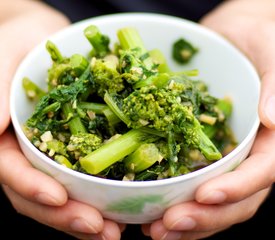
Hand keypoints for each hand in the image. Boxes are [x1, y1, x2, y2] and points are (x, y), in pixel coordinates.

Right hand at [0, 1, 122, 238]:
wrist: (47, 37)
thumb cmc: (21, 41)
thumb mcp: (4, 55)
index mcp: (5, 137)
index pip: (10, 172)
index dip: (32, 187)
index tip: (59, 199)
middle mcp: (28, 152)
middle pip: (39, 194)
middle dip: (67, 215)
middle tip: (100, 229)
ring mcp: (53, 152)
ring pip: (63, 194)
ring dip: (86, 216)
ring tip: (113, 230)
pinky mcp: (77, 148)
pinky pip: (85, 178)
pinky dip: (99, 197)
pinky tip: (118, 209)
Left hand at [143, 1, 274, 238]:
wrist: (231, 34)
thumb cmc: (258, 35)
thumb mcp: (272, 49)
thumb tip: (272, 118)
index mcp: (270, 135)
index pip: (262, 171)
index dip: (236, 188)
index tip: (205, 195)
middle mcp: (247, 151)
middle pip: (235, 197)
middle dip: (204, 215)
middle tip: (168, 224)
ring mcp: (221, 154)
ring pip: (211, 200)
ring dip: (186, 219)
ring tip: (155, 229)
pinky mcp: (197, 148)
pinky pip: (189, 181)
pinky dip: (173, 200)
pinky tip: (152, 210)